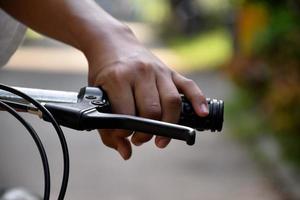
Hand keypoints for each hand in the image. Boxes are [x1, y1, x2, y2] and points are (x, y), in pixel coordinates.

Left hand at [86, 26, 208, 159]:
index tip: (124, 137)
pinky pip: (188, 86)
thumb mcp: (97, 97)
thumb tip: (126, 153)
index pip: (128, 114)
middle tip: (139, 139)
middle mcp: (141, 72)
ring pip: (171, 103)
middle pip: (152, 111)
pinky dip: (198, 101)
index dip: (125, 133)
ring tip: (159, 138)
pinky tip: (202, 114)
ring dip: (168, 126)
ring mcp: (158, 70)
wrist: (112, 43)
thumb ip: (107, 129)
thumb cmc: (104, 72)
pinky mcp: (170, 71)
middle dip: (146, 133)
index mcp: (119, 78)